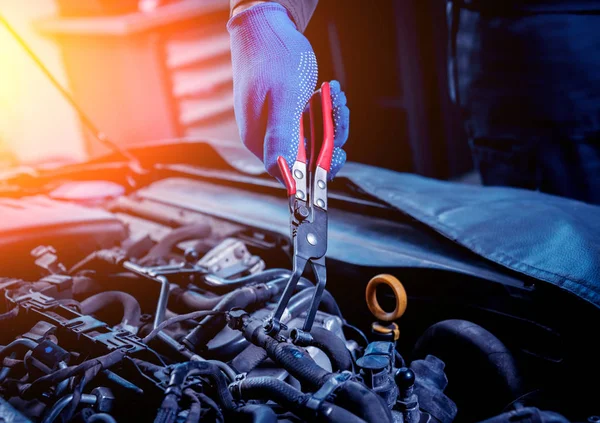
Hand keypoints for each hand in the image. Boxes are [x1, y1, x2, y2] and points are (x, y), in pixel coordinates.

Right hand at [228, 3, 348, 180]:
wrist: (266, 25)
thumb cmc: (274, 57)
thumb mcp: (284, 97)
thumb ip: (282, 136)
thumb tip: (282, 173)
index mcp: (259, 139)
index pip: (290, 173)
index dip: (317, 168)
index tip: (338, 154)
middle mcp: (265, 136)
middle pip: (305, 156)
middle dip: (329, 135)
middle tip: (339, 108)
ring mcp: (275, 124)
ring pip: (312, 137)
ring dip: (330, 117)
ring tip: (333, 93)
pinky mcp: (285, 113)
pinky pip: (311, 121)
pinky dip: (324, 107)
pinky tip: (328, 89)